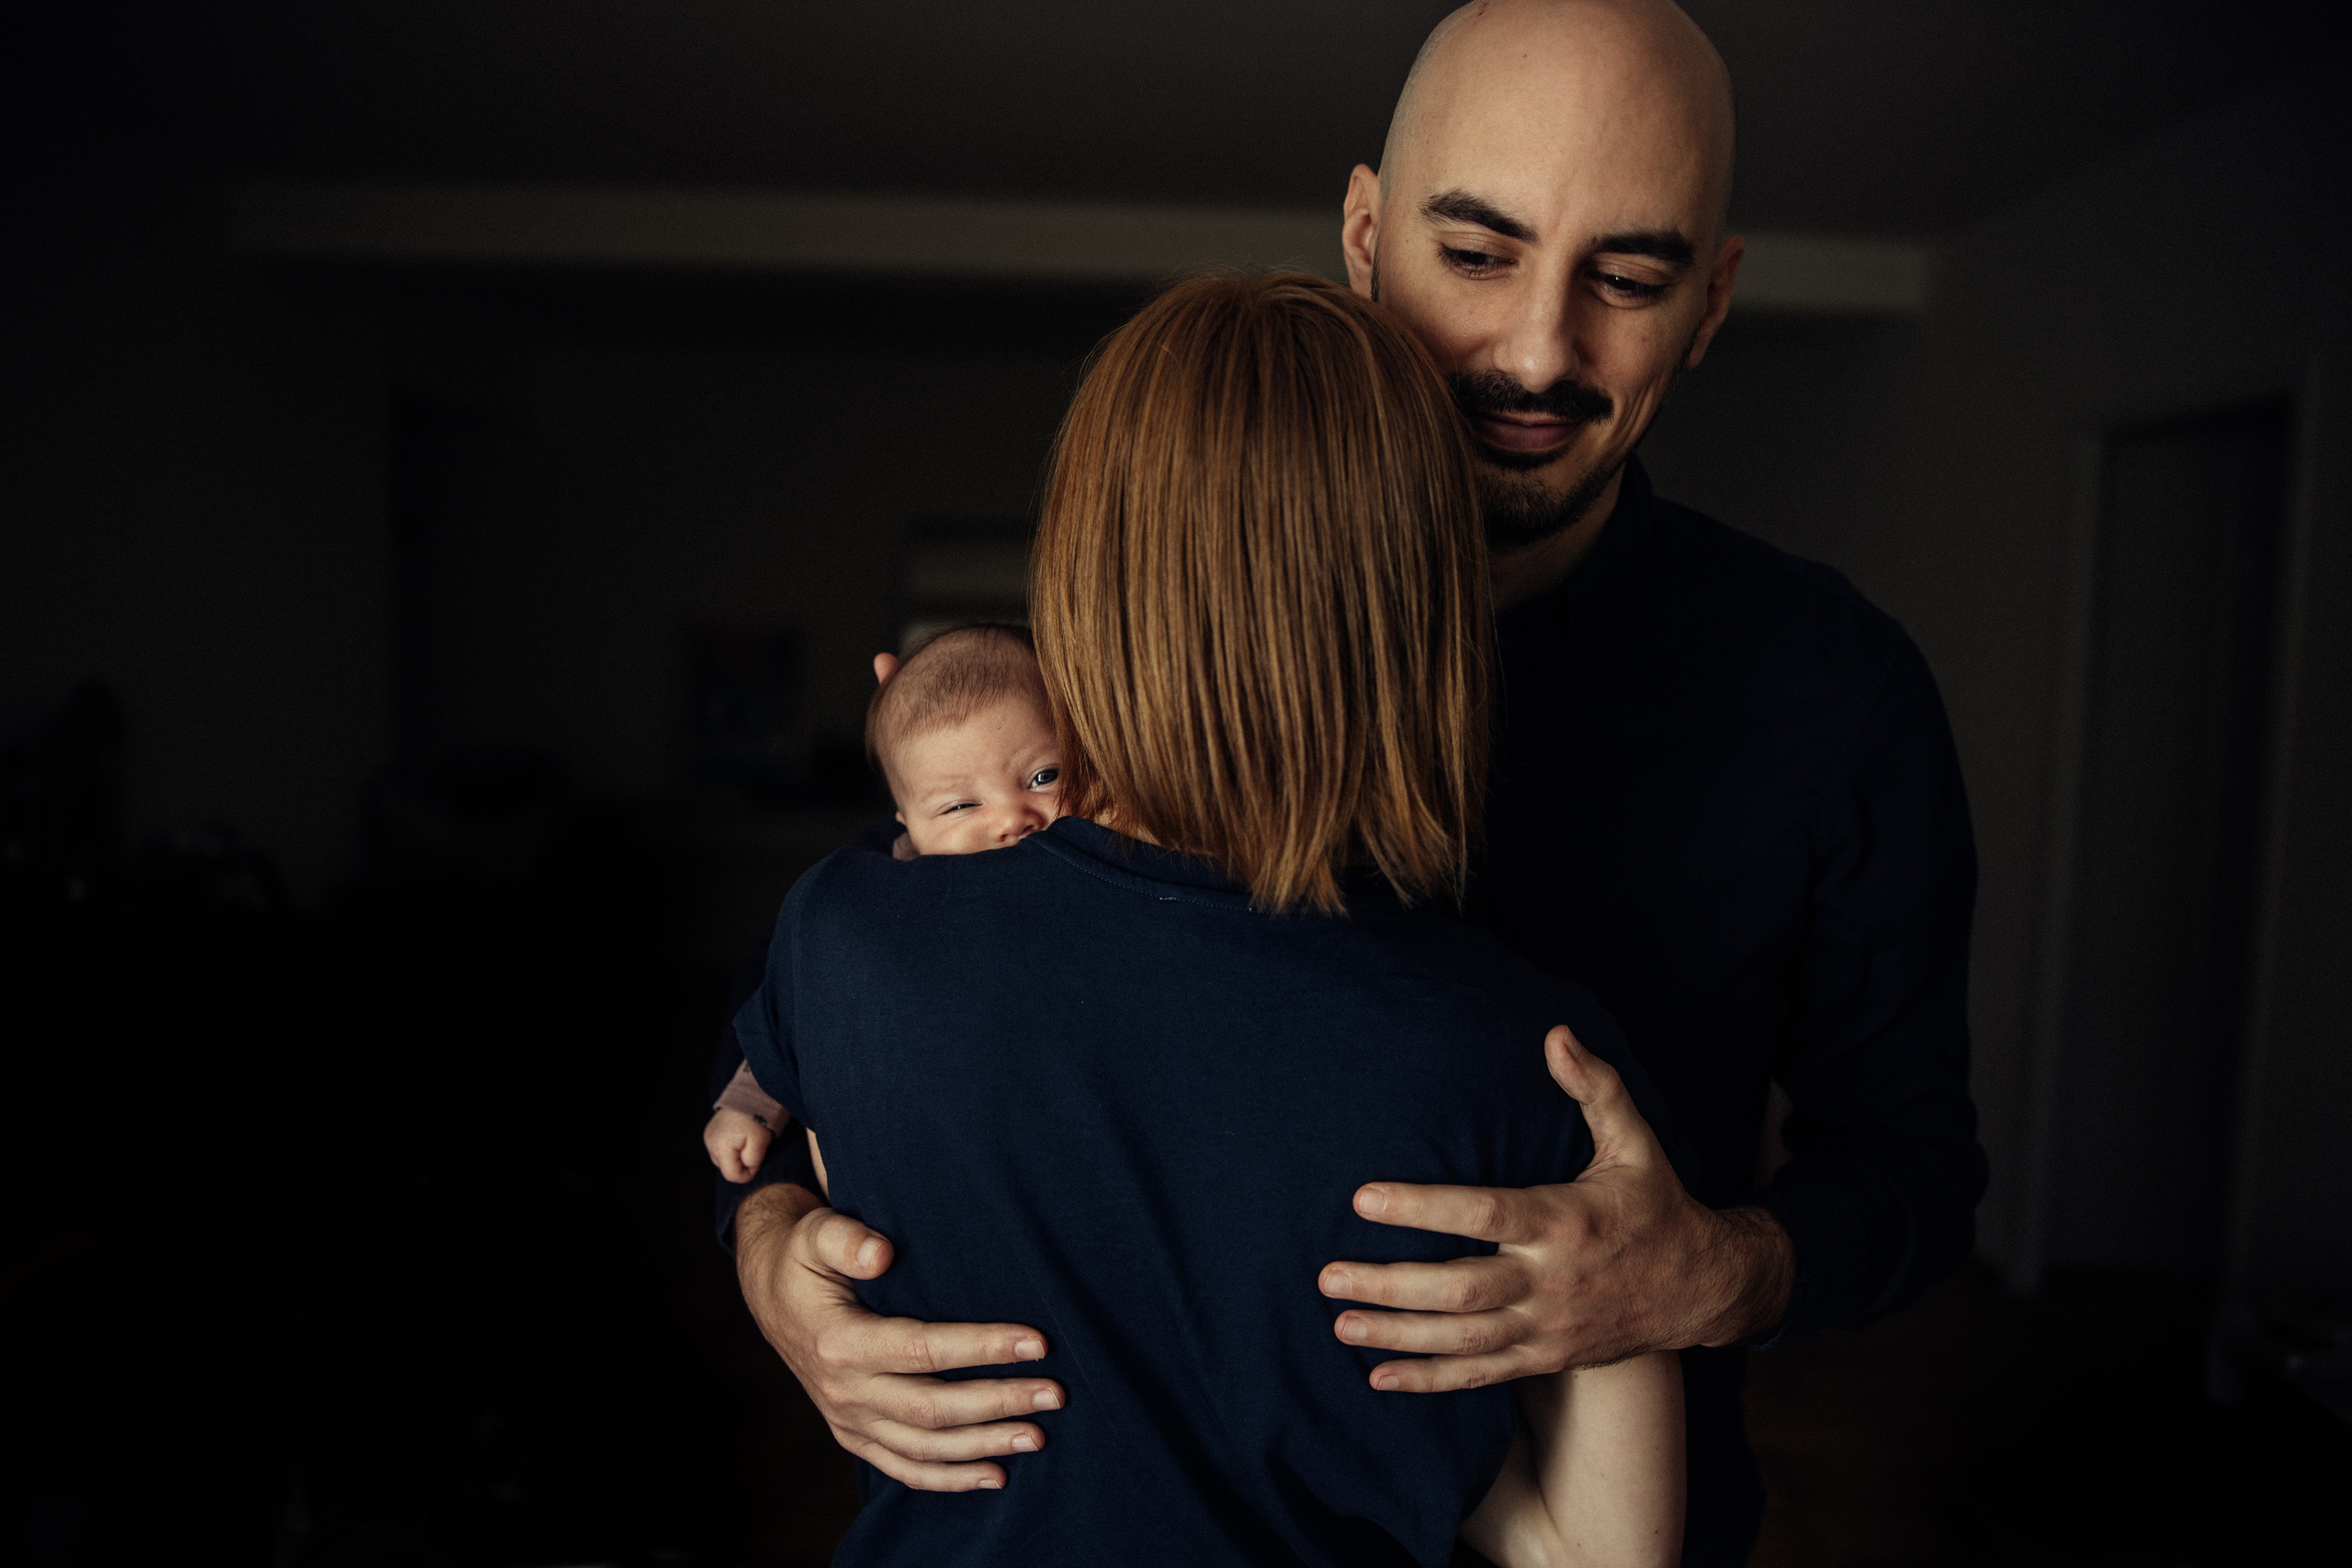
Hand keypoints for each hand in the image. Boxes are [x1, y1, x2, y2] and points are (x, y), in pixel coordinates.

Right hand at [704, 1107, 773, 1183]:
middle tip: (753, 1147)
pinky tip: (739, 1138)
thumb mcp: (760, 1143)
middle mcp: (709, 1143)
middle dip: (741, 1164)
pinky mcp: (710, 1131)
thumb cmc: (757, 1118)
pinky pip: (720, 1149)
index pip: (732, 1175)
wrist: (751, 1094)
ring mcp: (708, 1136)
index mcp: (720, 1147)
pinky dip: (730, 1148)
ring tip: (746, 1141)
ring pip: (722, 1160)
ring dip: (735, 1156)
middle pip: (726, 1168)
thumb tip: (747, 1170)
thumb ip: (752, 1162)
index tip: (758, 1160)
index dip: (748, 1173)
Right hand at [734, 1183, 1064, 1489]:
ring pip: (924, 1448)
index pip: (923, 1351)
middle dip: (999, 1402)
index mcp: (839, 1342)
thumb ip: (845, 1239)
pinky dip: (950, 1478)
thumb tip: (882, 1254)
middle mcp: (844, 1390)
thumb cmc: (803, 1256)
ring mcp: (848, 1420)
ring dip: (985, 1445)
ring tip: (1038, 1435)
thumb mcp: (814, 1233)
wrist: (769, 1295)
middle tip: (1055, 1393)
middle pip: (933, 1409)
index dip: (981, 1348)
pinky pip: (904, 1469)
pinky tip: (995, 1474)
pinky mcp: (854, 1435)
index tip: (1036, 1342)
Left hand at [1319, 1025, 1793, 1390]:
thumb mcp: (1636, 1143)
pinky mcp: (1546, 1358)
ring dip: (1397, 1333)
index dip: (1422, 1208)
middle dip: (1391, 1285)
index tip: (1363, 1199)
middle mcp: (1552, 1280)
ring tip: (1339, 1322)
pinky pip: (1480, 1375)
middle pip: (1461, 1288)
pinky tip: (1378, 1378)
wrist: (1703, 1289)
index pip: (1483, 1215)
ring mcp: (1548, 1327)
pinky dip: (1429, 1379)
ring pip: (1462, 1338)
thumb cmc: (1657, 1205)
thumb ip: (1595, 1088)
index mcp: (1565, 1220)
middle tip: (1329, 1275)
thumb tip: (1556, 1033)